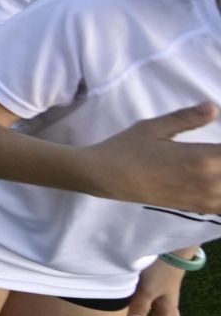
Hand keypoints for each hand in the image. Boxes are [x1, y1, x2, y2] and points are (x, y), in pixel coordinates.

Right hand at [85, 102, 220, 212]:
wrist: (106, 177)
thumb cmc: (127, 148)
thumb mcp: (154, 127)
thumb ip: (187, 118)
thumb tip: (213, 107)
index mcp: (202, 158)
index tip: (220, 143)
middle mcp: (209, 181)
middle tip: (215, 155)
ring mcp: (204, 198)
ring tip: (217, 166)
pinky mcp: (196, 207)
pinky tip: (216, 184)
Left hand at [128, 260, 186, 315]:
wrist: (170, 251)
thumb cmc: (159, 271)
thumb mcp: (148, 289)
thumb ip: (141, 304)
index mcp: (167, 305)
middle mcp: (169, 300)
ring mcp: (168, 291)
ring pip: (169, 311)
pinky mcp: (163, 282)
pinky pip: (164, 301)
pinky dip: (159, 308)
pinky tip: (152, 303)